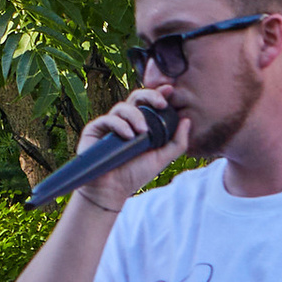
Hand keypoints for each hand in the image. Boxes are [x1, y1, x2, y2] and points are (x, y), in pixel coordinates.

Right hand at [69, 94, 190, 214]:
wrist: (111, 191)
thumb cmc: (134, 174)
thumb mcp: (161, 159)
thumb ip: (177, 142)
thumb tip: (187, 120)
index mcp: (140, 124)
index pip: (149, 103)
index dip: (158, 93)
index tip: (170, 90)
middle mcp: (125, 121)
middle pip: (136, 97)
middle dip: (150, 96)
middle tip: (162, 103)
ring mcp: (109, 124)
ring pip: (122, 107)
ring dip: (136, 116)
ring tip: (143, 132)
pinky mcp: (94, 129)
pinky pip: (108, 119)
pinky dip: (120, 125)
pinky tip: (129, 136)